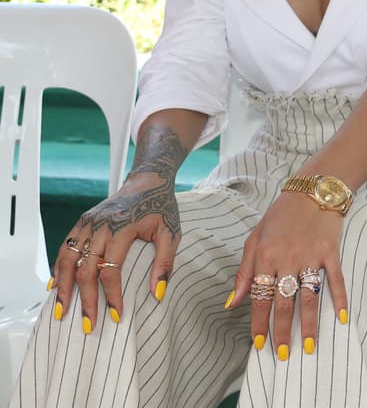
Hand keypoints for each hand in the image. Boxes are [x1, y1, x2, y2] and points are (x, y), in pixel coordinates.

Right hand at [53, 172, 181, 332]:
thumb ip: (165, 263)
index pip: (110, 270)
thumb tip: (157, 294)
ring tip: (61, 311)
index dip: (112, 295)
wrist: (148, 181)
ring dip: (62, 287)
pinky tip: (56, 285)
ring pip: (67, 259)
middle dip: (85, 300)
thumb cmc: (161, 207)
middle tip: (87, 324)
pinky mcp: (82, 222)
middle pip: (84, 269)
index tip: (117, 314)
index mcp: (121, 228)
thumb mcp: (171, 233)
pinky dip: (58, 268)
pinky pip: (65, 248)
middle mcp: (100, 226)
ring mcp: (87, 223)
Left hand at [228, 193, 347, 359]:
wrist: (311, 191)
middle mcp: (286, 259)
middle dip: (282, 332)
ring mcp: (310, 256)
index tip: (259, 344)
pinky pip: (335, 280)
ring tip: (309, 346)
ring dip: (308, 324)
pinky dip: (339, 299)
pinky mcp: (330, 252)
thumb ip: (244, 272)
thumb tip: (233, 302)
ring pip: (308, 297)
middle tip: (283, 354)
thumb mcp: (254, 240)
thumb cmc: (280, 216)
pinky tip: (340, 318)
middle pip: (283, 303)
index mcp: (264, 257)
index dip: (259, 323)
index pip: (260, 298)